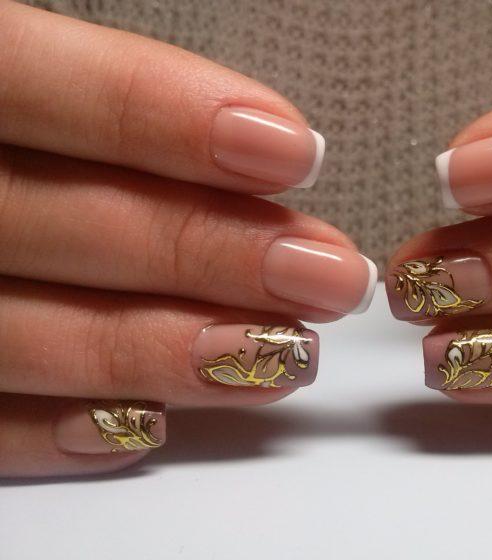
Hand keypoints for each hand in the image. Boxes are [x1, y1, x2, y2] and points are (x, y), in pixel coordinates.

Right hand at [0, 2, 375, 476]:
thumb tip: (256, 143)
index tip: (293, 150)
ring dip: (167, 353)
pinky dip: (54, 430)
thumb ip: (93, 102)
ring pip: (26, 337)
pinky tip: (149, 429)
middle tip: (329, 275)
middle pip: (61, 225)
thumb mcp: (6, 67)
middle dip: (210, 254)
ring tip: (284, 357)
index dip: (160, 118)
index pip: (31, 86)